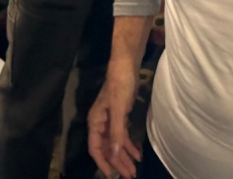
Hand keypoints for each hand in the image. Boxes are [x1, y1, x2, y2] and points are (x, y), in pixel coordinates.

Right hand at [88, 63, 141, 178]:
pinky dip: (130, 145)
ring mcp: (111, 120)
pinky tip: (138, 153)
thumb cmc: (120, 85)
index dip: (102, 162)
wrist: (126, 65)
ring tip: (134, 169)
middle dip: (118, 162)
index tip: (111, 175)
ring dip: (125, 156)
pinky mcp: (120, 116)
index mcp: (96, 121)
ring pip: (116, 143)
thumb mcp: (119, 109)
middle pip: (107, 148)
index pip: (95, 147)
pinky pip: (123, 135)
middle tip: (129, 175)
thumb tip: (114, 153)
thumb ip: (116, 132)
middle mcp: (101, 123)